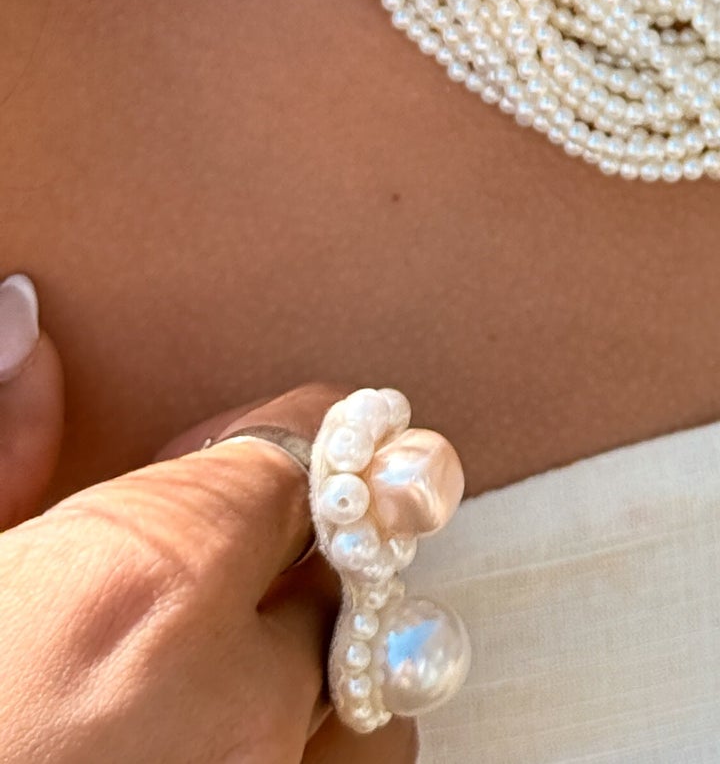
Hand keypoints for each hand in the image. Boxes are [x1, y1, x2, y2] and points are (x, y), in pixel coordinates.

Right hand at [0, 275, 414, 760]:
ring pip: (372, 699)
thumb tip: (20, 312)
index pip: (297, 456)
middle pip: (349, 570)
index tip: (246, 449)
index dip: (280, 441)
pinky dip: (309, 757)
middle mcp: (226, 693)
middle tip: (238, 565)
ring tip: (239, 675)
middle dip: (301, 555)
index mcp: (139, 582)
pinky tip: (224, 746)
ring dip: (328, 672)